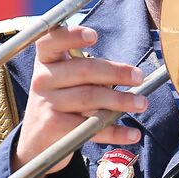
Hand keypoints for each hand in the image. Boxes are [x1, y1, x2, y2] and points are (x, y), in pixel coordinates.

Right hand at [12, 25, 146, 177]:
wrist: (37, 142)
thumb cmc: (60, 103)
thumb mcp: (63, 81)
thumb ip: (88, 72)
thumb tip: (129, 74)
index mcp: (46, 61)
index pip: (51, 40)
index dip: (71, 35)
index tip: (94, 36)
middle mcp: (43, 79)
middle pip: (82, 70)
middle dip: (115, 72)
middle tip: (138, 76)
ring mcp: (47, 103)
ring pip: (89, 98)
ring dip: (120, 100)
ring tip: (141, 104)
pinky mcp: (54, 128)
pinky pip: (90, 128)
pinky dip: (115, 131)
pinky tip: (133, 133)